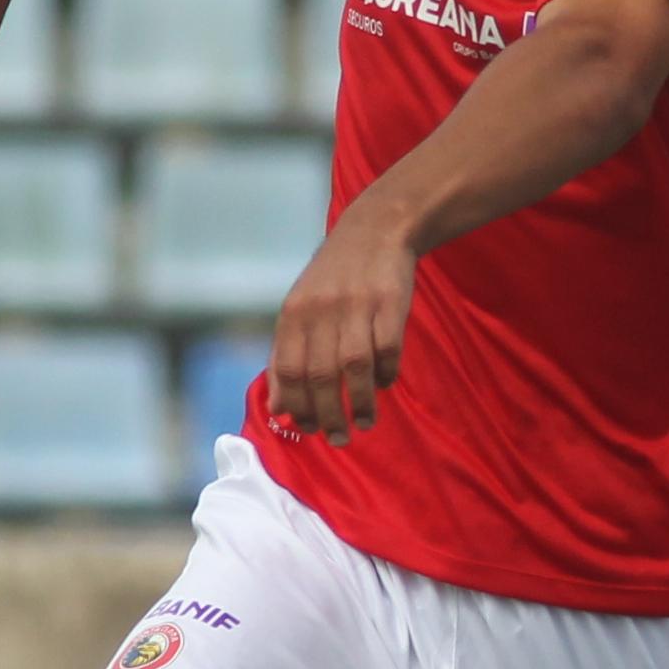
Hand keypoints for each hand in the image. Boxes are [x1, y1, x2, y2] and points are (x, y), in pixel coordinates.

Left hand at [268, 206, 421, 442]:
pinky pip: (388, 350)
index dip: (296, 405)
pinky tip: (384, 385)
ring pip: (356, 367)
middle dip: (328, 415)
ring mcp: (357, 306)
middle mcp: (321, 310)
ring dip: (360, 403)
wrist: (375, 230)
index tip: (307, 429)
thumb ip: (287, 357)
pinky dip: (386, 374)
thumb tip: (277, 410)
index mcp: (294, 313)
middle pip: (321, 375)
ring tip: (364, 423)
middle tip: (338, 438)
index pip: (287, 369)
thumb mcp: (300, 310)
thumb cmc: (332, 280)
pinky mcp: (390, 303)